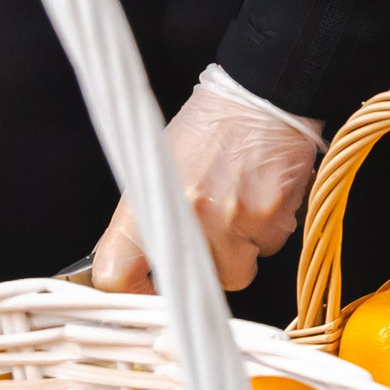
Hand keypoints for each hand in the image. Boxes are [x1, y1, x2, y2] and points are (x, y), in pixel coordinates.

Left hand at [92, 65, 322, 292]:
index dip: (134, 294)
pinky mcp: (271, 214)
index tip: (149, 292)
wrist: (260, 96)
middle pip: (195, 285)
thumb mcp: (156, 169)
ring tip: (242, 206)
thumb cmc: (208, 129)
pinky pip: (272, 245)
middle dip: (207, 267)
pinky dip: (271, 228)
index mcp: (145, 205)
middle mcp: (186, 217)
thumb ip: (145, 219)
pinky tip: (265, 195)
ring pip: (239, 269)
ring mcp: (231, 218)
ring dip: (243, 247)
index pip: (116, 276)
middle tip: (213, 234)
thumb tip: (134, 265)